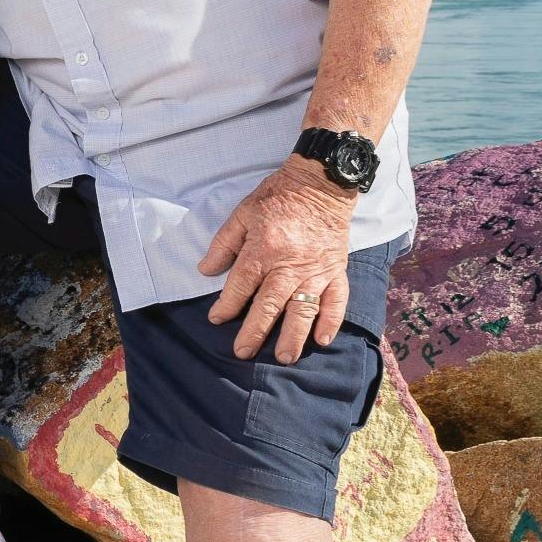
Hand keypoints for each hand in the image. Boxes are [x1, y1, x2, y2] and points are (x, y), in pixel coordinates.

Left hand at [198, 159, 355, 363]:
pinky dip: (331, 321)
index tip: (217, 319)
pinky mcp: (336, 270)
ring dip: (293, 337)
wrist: (321, 184)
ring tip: (283, 358)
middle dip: (254, 332)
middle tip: (243, 352)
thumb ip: (224, 244)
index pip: (241, 286)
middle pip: (270, 306)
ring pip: (303, 310)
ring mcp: (316, 270)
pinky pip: (336, 300)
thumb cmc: (278, 197)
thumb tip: (205, 271)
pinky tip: (322, 340)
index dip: (227, 305)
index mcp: (264, 250)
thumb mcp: (243, 213)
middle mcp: (290, 265)